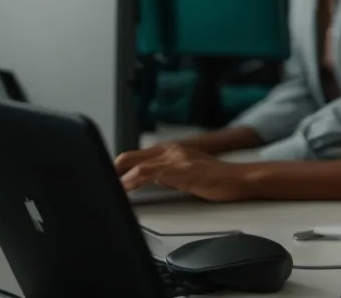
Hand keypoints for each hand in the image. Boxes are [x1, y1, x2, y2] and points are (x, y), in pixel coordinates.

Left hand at [114, 144, 248, 202]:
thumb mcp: (186, 174)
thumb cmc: (218, 179)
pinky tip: (125, 190)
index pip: (136, 156)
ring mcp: (176, 158)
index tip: (105, 179)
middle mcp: (171, 150)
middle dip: (111, 171)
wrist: (240, 179)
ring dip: (118, 178)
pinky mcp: (180, 169)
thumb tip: (148, 181)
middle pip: (130, 156)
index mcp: (171, 150)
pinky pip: (149, 173)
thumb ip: (167, 175)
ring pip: (136, 164)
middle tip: (99, 184)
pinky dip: (132, 182)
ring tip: (106, 189)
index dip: (117, 168)